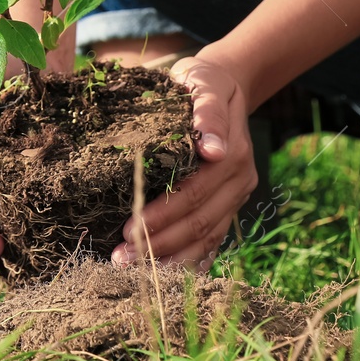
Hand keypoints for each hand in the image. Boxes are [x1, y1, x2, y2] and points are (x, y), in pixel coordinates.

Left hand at [111, 56, 255, 269]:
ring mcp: (235, 197)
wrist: (224, 86)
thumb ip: (208, 113)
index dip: (162, 215)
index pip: (194, 194)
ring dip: (170, 260)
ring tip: (132, 272)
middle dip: (159, 245)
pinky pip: (211, 241)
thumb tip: (214, 149)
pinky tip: (164, 277)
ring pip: (206, 239)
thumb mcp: (203, 84)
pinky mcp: (228, 206)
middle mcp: (239, 182)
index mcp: (233, 155)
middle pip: (199, 224)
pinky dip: (190, 261)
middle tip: (119, 260)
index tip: (128, 230)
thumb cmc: (201, 83)